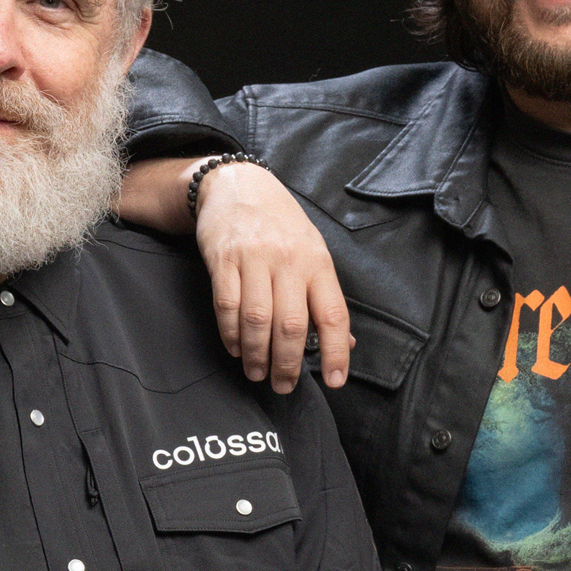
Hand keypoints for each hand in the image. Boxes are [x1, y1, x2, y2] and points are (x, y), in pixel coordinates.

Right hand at [194, 161, 350, 392]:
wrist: (238, 184)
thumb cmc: (281, 225)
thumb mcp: (313, 252)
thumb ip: (325, 298)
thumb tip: (346, 345)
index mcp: (318, 262)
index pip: (333, 314)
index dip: (337, 351)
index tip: (335, 381)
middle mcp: (289, 260)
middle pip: (292, 324)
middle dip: (288, 364)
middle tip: (283, 386)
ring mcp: (254, 258)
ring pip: (257, 319)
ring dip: (257, 355)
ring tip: (257, 374)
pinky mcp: (223, 259)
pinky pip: (227, 304)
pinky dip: (231, 333)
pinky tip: (236, 348)